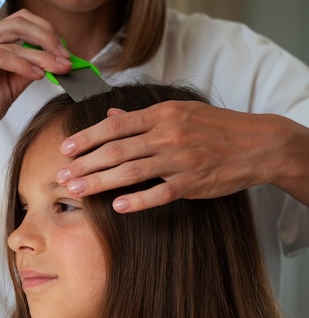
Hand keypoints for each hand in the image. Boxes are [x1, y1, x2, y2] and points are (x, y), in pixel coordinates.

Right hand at [0, 9, 71, 157]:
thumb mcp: (10, 87)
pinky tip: (38, 75)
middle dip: (49, 38)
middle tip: (68, 57)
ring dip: (42, 54)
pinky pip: (0, 56)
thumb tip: (53, 61)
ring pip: (13, 40)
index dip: (47, 32)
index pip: (21, 21)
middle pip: (19, 22)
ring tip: (60, 68)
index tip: (66, 52)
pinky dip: (23, 64)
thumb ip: (27, 71)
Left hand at [56, 100, 305, 210]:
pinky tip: (118, 206)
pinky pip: (159, 194)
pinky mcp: (191, 183)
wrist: (256, 144)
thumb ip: (143, 116)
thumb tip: (110, 115)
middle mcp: (167, 135)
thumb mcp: (180, 111)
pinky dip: (137, 201)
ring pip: (131, 172)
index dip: (87, 137)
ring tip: (76, 191)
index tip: (66, 148)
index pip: (115, 125)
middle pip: (116, 150)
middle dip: (84, 164)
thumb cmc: (216, 126)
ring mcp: (179, 160)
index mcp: (162, 114)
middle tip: (61, 176)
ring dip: (99, 182)